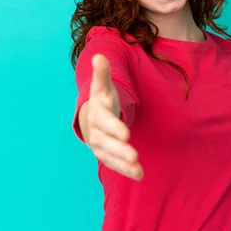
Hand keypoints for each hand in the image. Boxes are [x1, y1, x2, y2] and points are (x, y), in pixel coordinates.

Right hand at [79, 54, 143, 180]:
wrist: (90, 118)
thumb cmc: (101, 100)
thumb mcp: (102, 86)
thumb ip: (102, 73)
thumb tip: (99, 56)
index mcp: (97, 114)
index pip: (104, 121)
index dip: (114, 128)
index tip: (127, 134)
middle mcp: (96, 132)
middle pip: (107, 142)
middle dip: (120, 149)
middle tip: (134, 155)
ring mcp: (100, 145)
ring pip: (110, 156)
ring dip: (123, 163)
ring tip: (138, 168)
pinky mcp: (107, 156)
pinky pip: (115, 165)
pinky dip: (126, 171)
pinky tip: (140, 174)